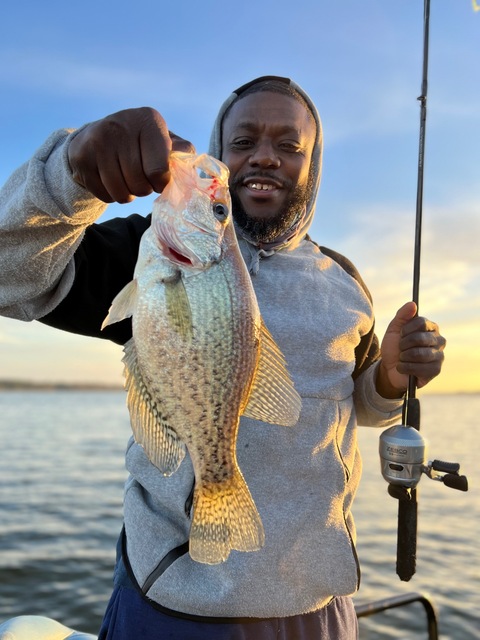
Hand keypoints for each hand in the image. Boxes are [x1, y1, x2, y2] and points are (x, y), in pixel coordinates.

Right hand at [67, 107, 194, 202]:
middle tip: (140, 178)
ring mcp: (98, 140)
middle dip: (143, 189)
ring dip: (127, 194)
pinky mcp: (81, 157)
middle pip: (140, 184)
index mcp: (148, 120)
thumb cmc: (141, 143)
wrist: (98, 135)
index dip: (161, 183)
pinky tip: (109, 178)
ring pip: (121, 193)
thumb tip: (187, 164)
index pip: (159, 170)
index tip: (159, 179)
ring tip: (126, 179)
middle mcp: (121, 125)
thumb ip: (181, 152)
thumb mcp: (164, 141)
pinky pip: (104, 195)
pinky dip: (110, 195)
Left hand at [376, 301, 445, 397]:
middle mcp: (439, 340)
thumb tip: (413, 304)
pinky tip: (404, 367)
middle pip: (420, 338)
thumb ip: (402, 315)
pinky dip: (405, 367)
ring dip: (404, 356)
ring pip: (419, 354)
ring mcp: (439, 356)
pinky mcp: (436, 370)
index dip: (406, 329)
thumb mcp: (394, 329)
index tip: (401, 334)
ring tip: (402, 358)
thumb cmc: (394, 347)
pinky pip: (419, 368)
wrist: (390, 368)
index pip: (421, 322)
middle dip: (403, 344)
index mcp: (431, 327)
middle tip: (401, 348)